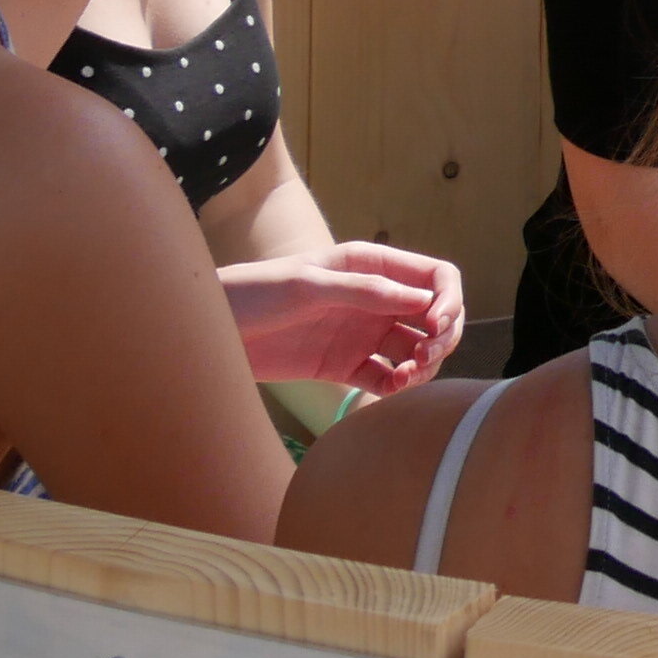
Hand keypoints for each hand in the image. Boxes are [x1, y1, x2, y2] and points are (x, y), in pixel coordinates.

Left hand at [221, 242, 466, 393]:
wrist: (210, 329)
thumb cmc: (253, 292)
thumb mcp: (306, 286)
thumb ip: (362, 291)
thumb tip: (421, 299)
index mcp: (371, 266)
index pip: (434, 277)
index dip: (448, 300)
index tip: (436, 326)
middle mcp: (374, 299)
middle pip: (433, 317)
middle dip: (441, 338)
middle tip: (423, 359)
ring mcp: (361, 334)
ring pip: (414, 350)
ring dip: (422, 366)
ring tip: (404, 380)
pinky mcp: (344, 366)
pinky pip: (385, 377)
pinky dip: (397, 386)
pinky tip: (390, 391)